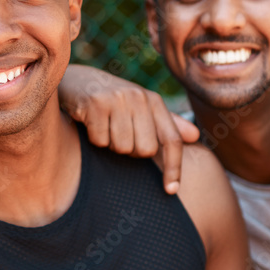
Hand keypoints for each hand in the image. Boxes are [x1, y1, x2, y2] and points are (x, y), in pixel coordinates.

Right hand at [59, 65, 198, 193]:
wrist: (75, 79)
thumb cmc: (111, 99)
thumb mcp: (140, 107)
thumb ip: (166, 122)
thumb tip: (195, 136)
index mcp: (154, 101)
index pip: (172, 140)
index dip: (174, 167)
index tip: (171, 190)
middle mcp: (139, 98)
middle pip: (145, 150)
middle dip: (130, 151)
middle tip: (118, 135)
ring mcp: (117, 100)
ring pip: (122, 148)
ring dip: (111, 145)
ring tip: (104, 127)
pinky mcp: (95, 104)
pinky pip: (100, 141)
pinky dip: (94, 139)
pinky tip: (90, 123)